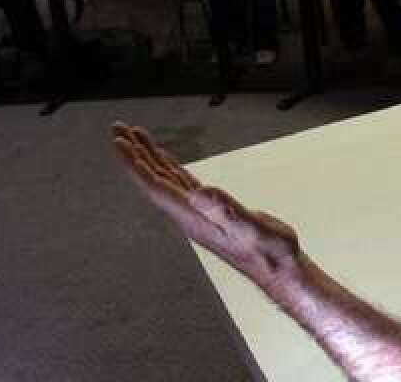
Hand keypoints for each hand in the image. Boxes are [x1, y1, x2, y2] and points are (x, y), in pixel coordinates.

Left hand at [113, 123, 301, 287]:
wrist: (282, 270)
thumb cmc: (272, 254)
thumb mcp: (255, 231)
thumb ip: (229, 212)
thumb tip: (199, 193)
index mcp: (195, 219)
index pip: (156, 187)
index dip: (136, 165)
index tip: (120, 142)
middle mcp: (190, 216)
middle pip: (154, 180)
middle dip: (135, 154)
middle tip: (118, 129)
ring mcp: (199, 213)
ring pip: (165, 180)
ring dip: (148, 158)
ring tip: (135, 137)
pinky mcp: (210, 210)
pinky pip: (181, 183)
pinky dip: (169, 167)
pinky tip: (164, 159)